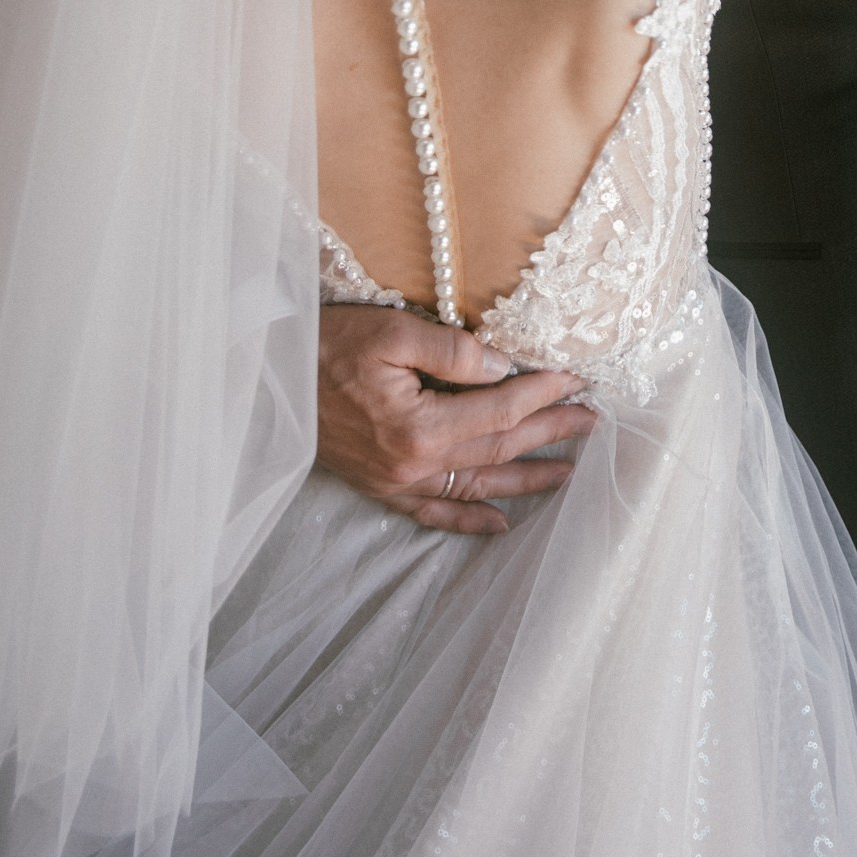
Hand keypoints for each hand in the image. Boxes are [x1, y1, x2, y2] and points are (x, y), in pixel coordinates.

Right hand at [316, 305, 599, 537]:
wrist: (264, 381)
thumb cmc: (323, 346)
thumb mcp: (389, 331)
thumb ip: (452, 352)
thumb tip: (504, 366)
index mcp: (420, 427)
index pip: (501, 409)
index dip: (544, 393)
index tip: (578, 379)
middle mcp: (414, 465)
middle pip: (498, 449)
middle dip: (549, 432)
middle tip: (592, 421)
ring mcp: (397, 483)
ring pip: (477, 485)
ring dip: (526, 478)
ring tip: (568, 470)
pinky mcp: (380, 488)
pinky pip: (434, 513)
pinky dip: (469, 519)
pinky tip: (500, 524)